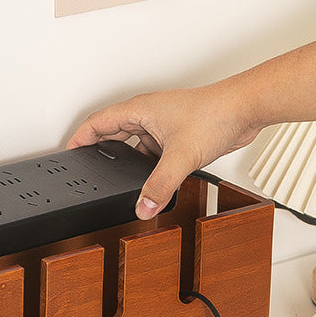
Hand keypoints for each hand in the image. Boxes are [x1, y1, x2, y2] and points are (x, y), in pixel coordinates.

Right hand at [67, 85, 259, 218]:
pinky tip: (154, 179)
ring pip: (134, 143)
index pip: (97, 122)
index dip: (80, 138)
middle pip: (112, 133)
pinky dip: (149, 165)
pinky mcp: (177, 134)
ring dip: (129, 162)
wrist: (246, 109)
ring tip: (123, 180)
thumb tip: (142, 207)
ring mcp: (163, 124)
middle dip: (101, 153)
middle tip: (91, 171)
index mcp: (139, 110)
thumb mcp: (180, 157)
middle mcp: (148, 114)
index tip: (69, 154)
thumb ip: (159, 186)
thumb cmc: (216, 114)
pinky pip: (152, 150)